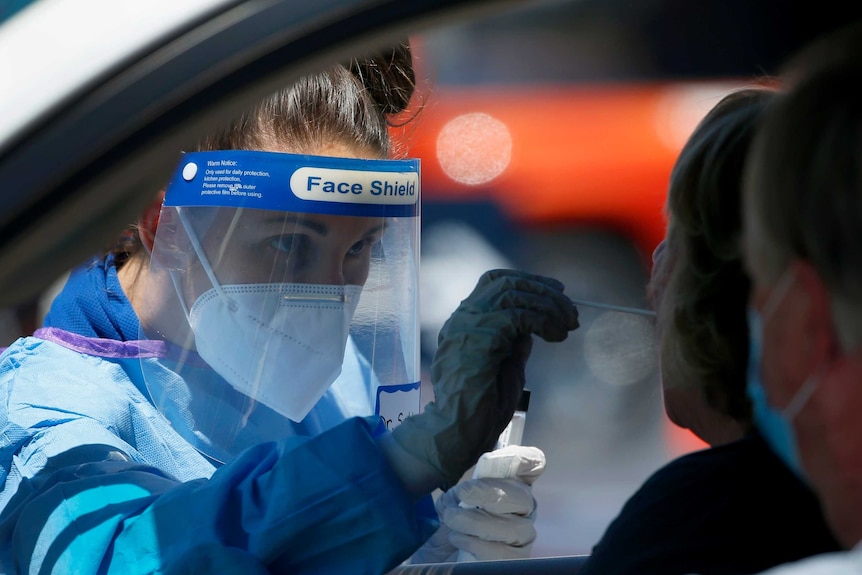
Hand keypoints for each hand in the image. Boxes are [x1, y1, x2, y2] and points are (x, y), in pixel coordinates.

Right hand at [392, 270, 577, 488]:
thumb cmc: (479, 409)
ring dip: (547, 305)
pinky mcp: (479, 340)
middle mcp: (463, 319)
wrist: (457, 432)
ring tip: (567, 324)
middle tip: (569, 309)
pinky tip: (554, 335)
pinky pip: (516, 316)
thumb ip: (514, 346)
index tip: (556, 291)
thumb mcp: (505, 369)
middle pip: (505, 282)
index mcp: (466, 323)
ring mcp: (467, 327)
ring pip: (512, 294)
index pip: (495, 283)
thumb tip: (531, 329)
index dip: (528, 281)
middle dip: (542, 290)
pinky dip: (542, 320)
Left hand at [408, 445, 545, 562]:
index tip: (504, 458)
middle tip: (462, 494)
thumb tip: (462, 495)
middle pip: (522, 497)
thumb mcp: (452, 501)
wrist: (443, 555)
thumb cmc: (453, 523)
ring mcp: (524, 536)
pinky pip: (502, 553)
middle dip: (490, 492)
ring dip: (475, 521)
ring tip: (452, 519)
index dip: (523, 459)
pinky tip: (459, 538)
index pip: (532, 466)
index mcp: (512, 486)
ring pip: (513, 527)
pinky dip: (476, 544)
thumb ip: (461, 491)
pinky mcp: (516, 560)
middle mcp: (524, 509)